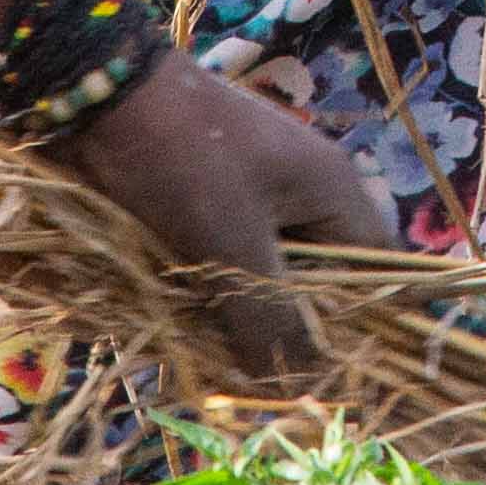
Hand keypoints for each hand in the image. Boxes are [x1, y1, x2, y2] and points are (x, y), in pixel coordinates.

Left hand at [58, 45, 400, 382]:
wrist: (104, 98)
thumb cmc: (184, 163)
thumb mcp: (233, 248)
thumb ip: (270, 321)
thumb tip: (304, 386)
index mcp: (332, 189)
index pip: (381, 264)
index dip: (371, 320)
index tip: (348, 374)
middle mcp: (304, 190)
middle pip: (324, 276)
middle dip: (300, 327)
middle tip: (278, 376)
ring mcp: (256, 193)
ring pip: (273, 273)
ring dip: (252, 313)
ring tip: (230, 359)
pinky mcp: (212, 201)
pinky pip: (232, 260)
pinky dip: (218, 292)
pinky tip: (193, 325)